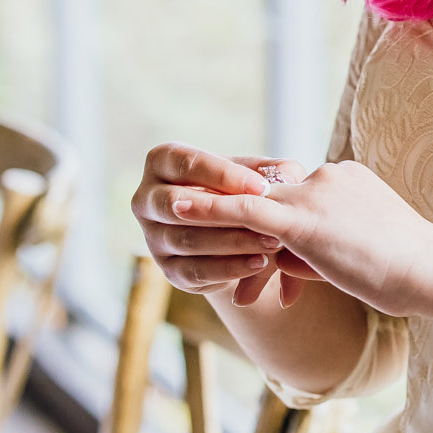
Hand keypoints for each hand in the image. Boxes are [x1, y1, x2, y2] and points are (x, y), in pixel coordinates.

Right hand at [134, 145, 312, 305]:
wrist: (237, 236)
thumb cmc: (244, 192)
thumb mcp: (258, 175)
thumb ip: (275, 171)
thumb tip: (286, 175)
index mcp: (163, 162)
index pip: (187, 163)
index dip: (224, 175)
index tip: (262, 188)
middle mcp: (146, 198)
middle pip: (175, 204)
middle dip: (223, 211)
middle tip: (267, 218)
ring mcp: (153, 238)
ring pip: (186, 240)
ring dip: (233, 242)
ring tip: (273, 242)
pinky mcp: (168, 271)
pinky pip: (194, 270)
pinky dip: (230, 268)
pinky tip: (260, 264)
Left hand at [160, 155, 432, 318]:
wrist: (431, 270)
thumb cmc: (408, 272)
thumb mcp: (359, 254)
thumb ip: (319, 249)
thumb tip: (288, 263)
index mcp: (346, 179)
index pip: (298, 202)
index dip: (281, 235)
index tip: (272, 259)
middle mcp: (326, 176)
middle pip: (274, 208)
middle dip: (255, 248)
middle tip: (251, 291)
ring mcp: (314, 194)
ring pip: (260, 219)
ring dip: (241, 253)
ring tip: (244, 299)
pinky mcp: (302, 219)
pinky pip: (244, 211)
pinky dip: (210, 210)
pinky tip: (180, 209)